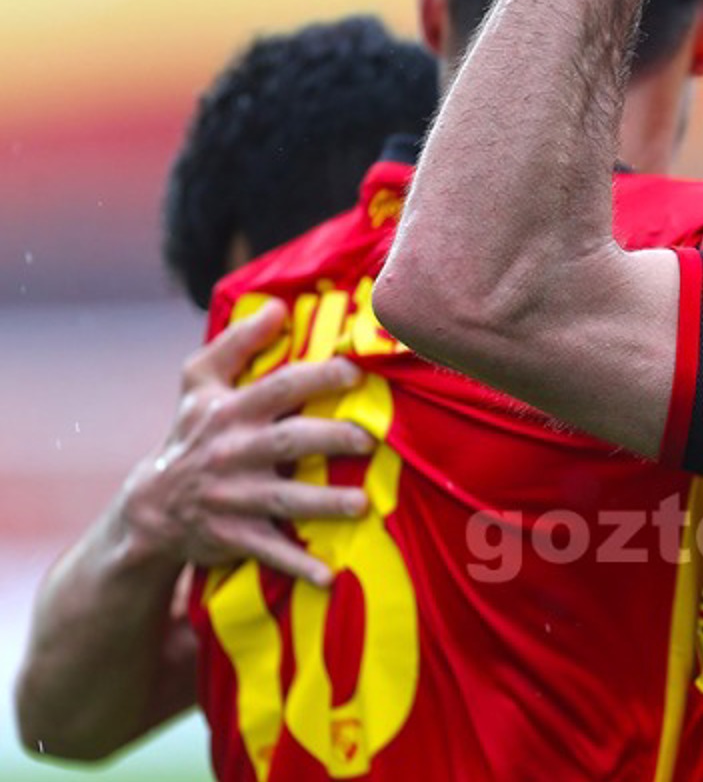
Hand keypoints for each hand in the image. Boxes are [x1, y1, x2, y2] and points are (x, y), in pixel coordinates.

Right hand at [121, 300, 374, 585]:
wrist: (153, 507)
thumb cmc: (192, 433)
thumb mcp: (199, 383)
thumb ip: (236, 342)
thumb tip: (277, 304)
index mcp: (231, 411)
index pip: (278, 388)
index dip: (316, 378)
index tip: (355, 372)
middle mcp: (233, 453)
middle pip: (289, 441)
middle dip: (330, 438)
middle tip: (369, 439)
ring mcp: (234, 497)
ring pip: (285, 500)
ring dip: (324, 505)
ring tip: (362, 505)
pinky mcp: (234, 536)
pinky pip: (270, 551)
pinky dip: (298, 566)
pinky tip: (329, 577)